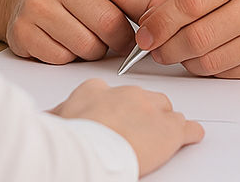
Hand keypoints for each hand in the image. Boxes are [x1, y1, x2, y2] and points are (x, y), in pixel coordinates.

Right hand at [7, 0, 149, 63]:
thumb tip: (155, 17)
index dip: (142, 12)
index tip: (147, 23)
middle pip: (109, 22)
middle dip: (122, 40)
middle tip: (122, 42)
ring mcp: (37, 5)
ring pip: (88, 46)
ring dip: (96, 51)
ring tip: (91, 38)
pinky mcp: (22, 32)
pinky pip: (63, 58)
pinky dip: (71, 58)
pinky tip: (67, 43)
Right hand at [50, 79, 203, 176]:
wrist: (89, 149)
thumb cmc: (71, 137)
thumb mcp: (55, 120)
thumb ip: (58, 114)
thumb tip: (47, 118)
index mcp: (97, 89)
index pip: (112, 91)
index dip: (116, 104)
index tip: (114, 112)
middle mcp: (126, 94)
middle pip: (142, 97)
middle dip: (143, 111)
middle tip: (139, 126)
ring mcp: (150, 109)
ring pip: (165, 110)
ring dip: (165, 121)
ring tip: (162, 131)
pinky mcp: (169, 130)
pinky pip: (186, 128)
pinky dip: (190, 133)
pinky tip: (192, 135)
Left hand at [134, 0, 239, 78]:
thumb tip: (145, 11)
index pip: (191, 1)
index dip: (161, 21)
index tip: (145, 32)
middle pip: (197, 36)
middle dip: (167, 47)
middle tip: (155, 48)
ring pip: (209, 60)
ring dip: (184, 61)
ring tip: (179, 52)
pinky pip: (226, 74)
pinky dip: (208, 69)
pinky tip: (206, 57)